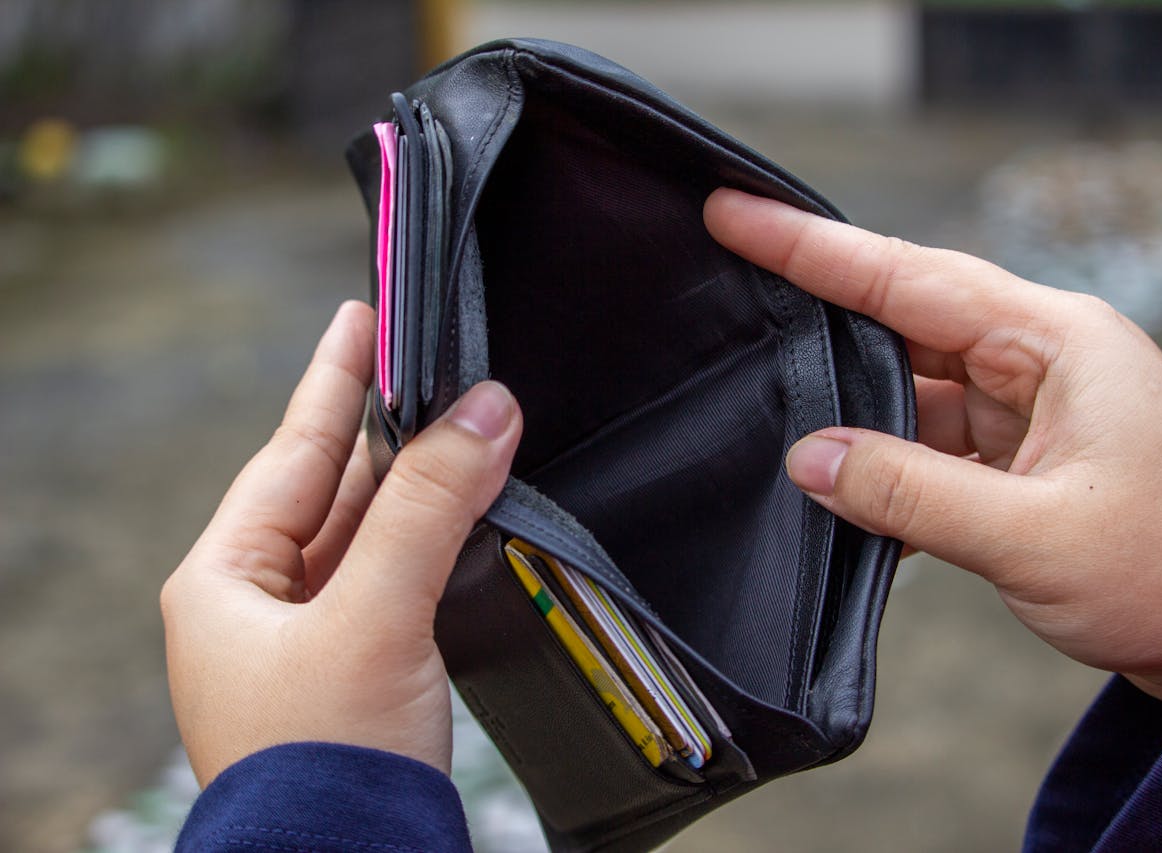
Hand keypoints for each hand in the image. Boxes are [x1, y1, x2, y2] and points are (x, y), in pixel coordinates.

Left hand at [161, 301, 521, 785]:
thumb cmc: (320, 769)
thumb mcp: (372, 617)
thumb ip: (430, 508)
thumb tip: (485, 411)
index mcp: (225, 583)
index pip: (290, 452)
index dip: (333, 380)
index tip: (364, 316)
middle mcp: (259, 607)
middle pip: (332, 488)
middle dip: (388, 427)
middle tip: (430, 359)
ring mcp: (310, 642)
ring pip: (370, 534)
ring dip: (420, 484)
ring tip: (463, 420)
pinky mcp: (361, 672)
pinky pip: (396, 579)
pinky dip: (434, 540)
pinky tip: (464, 513)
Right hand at [705, 188, 1161, 705]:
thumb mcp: (1033, 537)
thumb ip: (907, 493)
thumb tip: (807, 459)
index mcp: (1059, 341)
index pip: (911, 277)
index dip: (813, 247)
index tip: (737, 213)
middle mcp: (1041, 357)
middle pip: (903, 318)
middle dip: (818, 311)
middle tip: (729, 286)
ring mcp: (1029, 404)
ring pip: (910, 385)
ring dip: (854, 413)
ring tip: (783, 422)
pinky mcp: (1017, 451)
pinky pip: (928, 439)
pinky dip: (886, 462)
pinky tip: (845, 488)